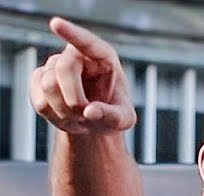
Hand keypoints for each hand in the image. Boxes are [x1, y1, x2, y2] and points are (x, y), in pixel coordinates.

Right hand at [30, 17, 135, 133]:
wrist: (93, 121)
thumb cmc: (114, 114)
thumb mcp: (124, 119)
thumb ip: (112, 116)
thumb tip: (89, 112)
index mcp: (103, 57)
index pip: (86, 41)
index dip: (70, 33)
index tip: (55, 23)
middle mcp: (76, 56)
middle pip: (64, 68)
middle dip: (74, 98)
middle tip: (85, 115)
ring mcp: (54, 65)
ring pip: (48, 84)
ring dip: (65, 110)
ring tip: (79, 116)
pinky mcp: (38, 80)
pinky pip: (39, 100)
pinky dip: (54, 115)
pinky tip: (65, 115)